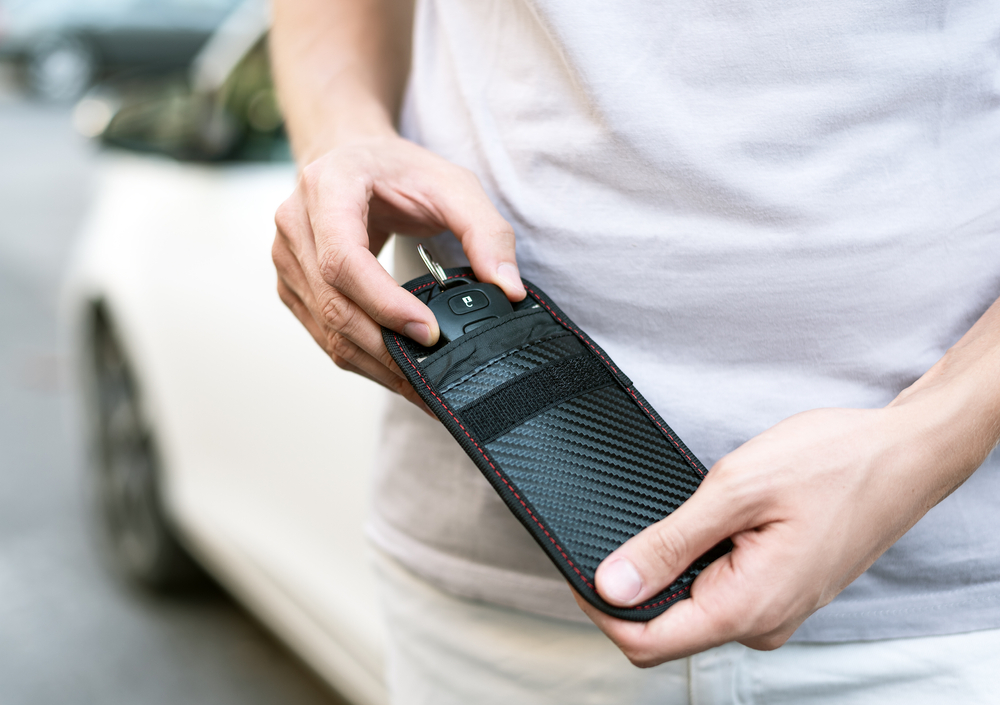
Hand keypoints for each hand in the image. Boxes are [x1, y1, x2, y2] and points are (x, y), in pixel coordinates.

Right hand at [272, 135, 525, 407]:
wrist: (353, 157)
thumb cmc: (398, 169)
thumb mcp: (453, 184)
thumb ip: (487, 232)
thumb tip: (509, 289)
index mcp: (327, 187)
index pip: (344, 259)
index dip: (384, 303)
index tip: (429, 332)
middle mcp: (295, 224)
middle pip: (333, 304)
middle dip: (387, 348)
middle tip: (435, 375)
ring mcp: (288, 258)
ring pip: (327, 330)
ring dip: (376, 364)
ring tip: (422, 384)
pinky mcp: (293, 286)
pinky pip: (324, 335)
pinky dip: (363, 359)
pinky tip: (398, 368)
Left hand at [574, 399, 979, 665]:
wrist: (904, 455)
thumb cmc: (834, 463)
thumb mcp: (736, 490)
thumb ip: (669, 544)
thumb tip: (613, 585)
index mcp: (748, 607)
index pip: (647, 641)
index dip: (601, 610)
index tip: (577, 567)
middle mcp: (762, 622)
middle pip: (666, 630)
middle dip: (631, 590)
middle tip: (620, 530)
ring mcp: (774, 610)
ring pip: (693, 609)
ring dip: (668, 572)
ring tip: (677, 518)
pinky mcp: (780, 592)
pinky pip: (721, 593)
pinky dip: (698, 565)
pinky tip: (706, 525)